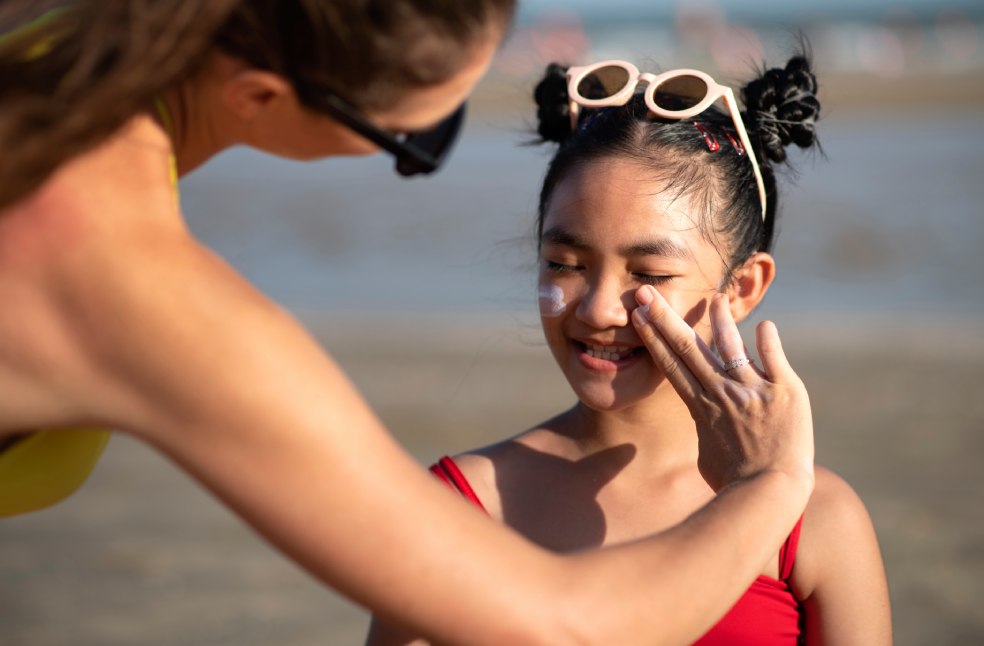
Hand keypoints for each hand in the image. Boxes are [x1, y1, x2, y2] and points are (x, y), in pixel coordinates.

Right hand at [632, 286, 813, 492]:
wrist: (770, 491)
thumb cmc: (734, 482)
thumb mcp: (706, 456)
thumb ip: (705, 428)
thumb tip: (704, 419)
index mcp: (701, 407)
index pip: (671, 364)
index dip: (653, 336)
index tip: (639, 314)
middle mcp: (722, 393)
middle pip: (687, 348)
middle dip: (665, 318)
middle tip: (647, 294)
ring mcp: (753, 390)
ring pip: (731, 346)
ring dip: (719, 320)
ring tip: (714, 298)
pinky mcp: (785, 391)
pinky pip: (775, 358)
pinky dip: (768, 341)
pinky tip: (764, 324)